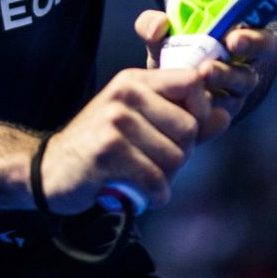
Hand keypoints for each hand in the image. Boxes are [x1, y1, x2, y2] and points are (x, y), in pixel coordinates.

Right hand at [39, 68, 206, 214]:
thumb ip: (186, 120)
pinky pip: (155, 180)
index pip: (192, 83)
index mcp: (134, 81)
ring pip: (174, 158)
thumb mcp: (142, 124)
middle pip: (188, 129)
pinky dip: (153, 196)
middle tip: (155, 163)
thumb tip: (225, 116)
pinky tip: (138, 194)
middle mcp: (124, 94)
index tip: (181, 134)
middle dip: (180, 155)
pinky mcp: (107, 152)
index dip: (199, 113)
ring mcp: (114, 121)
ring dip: (164, 179)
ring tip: (142, 177)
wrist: (50, 171)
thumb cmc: (102, 148)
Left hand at [135, 0, 276, 140]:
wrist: (161, 101)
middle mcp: (248, 56)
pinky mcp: (225, 114)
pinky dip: (212, 114)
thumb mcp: (158, 38)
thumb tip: (159, 24)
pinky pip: (223, 114)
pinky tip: (199, 109)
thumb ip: (152, 25)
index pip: (275, 8)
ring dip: (229, 75)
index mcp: (241, 26)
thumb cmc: (170, 58)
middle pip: (263, 46)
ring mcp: (239, 86)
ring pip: (244, 81)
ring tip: (207, 71)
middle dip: (253, 41)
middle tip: (235, 39)